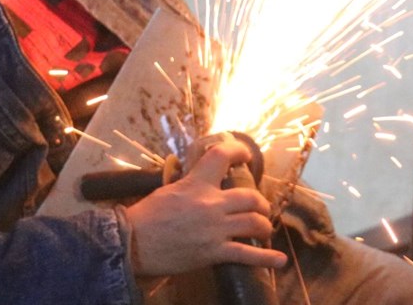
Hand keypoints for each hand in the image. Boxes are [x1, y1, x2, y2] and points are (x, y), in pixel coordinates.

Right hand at [122, 140, 286, 276]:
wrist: (133, 242)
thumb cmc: (146, 215)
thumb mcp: (169, 190)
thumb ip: (190, 184)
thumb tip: (202, 181)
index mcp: (197, 183)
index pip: (222, 156)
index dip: (239, 151)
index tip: (247, 156)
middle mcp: (211, 203)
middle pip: (250, 197)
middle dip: (261, 203)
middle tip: (260, 208)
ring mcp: (216, 229)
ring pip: (255, 223)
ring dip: (264, 226)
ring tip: (263, 229)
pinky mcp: (215, 252)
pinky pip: (247, 254)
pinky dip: (266, 258)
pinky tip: (279, 260)